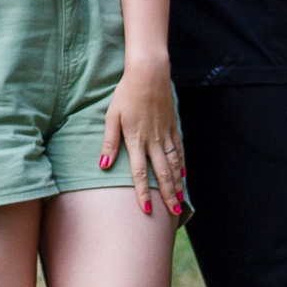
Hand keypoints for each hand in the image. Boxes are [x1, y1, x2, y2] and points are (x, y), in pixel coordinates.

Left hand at [100, 58, 184, 217]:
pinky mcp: (172, 126)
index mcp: (136, 140)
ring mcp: (165, 134)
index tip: (146, 210)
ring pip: (174, 164)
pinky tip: (183, 175)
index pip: (139, 173)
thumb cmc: (126, 93)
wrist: (149, 73)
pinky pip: (179, 149)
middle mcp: (153, 140)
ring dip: (177, 184)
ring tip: (180, 200)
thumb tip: (103, 166)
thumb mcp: (112, 116)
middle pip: (162, 173)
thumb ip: (109, 142)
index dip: (142, 192)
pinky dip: (181, 164)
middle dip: (168, 195)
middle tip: (174, 213)